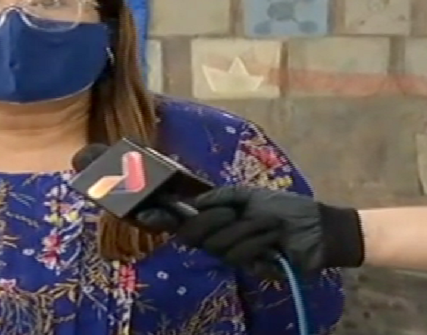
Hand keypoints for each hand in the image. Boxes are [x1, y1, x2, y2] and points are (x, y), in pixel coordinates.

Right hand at [135, 188, 364, 273]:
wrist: (319, 229)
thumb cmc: (287, 210)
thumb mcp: (251, 195)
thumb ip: (222, 196)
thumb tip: (195, 201)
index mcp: (217, 219)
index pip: (182, 221)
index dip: (162, 219)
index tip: (144, 214)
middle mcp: (219, 237)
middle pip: (194, 235)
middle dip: (212, 221)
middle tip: (233, 213)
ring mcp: (234, 255)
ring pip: (219, 245)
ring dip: (247, 230)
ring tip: (269, 225)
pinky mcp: (250, 268)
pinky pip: (241, 254)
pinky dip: (259, 241)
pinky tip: (274, 239)